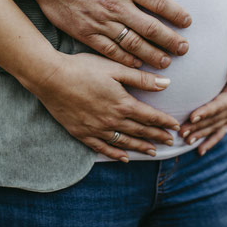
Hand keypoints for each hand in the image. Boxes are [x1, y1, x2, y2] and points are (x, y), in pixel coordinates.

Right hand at [20, 0, 191, 68]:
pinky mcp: (86, 32)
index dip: (177, 14)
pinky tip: (137, 65)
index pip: (159, 3)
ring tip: (166, 61)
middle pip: (151, 28)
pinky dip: (126, 59)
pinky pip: (110, 50)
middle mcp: (117, 5)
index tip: (187, 22)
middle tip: (184, 49)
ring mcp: (101, 21)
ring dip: (152, 54)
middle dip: (171, 40)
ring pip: (133, 44)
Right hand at [31, 52, 180, 161]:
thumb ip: (141, 79)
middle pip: (140, 131)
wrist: (51, 78)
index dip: (164, 122)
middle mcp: (112, 120)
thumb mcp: (114, 69)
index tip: (175, 127)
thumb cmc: (83, 68)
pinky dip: (115, 154)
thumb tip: (167, 84)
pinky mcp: (82, 133)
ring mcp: (96, 129)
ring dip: (140, 147)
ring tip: (153, 152)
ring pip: (124, 142)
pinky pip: (102, 148)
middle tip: (170, 142)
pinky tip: (123, 158)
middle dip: (157, 136)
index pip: (149, 116)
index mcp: (122, 103)